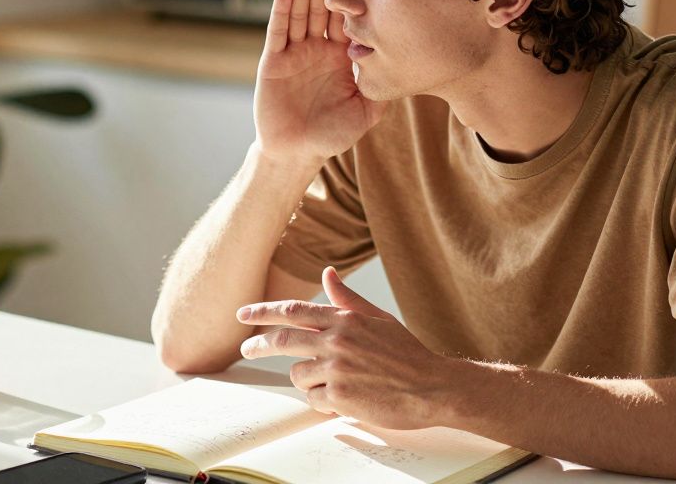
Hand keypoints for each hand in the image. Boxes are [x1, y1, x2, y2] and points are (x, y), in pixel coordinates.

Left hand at [237, 266, 450, 429]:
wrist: (432, 386)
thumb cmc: (406, 353)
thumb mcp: (378, 319)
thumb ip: (348, 299)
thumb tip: (327, 274)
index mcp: (345, 319)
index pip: (293, 311)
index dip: (263, 312)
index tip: (243, 314)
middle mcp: (337, 340)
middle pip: (282, 339)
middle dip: (258, 344)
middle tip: (246, 348)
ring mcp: (338, 369)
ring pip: (298, 374)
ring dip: (308, 380)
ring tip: (335, 382)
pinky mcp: (341, 396)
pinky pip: (313, 399)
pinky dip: (323, 401)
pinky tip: (343, 398)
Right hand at [253, 0, 386, 167]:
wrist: (298, 152)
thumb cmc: (333, 135)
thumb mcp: (366, 111)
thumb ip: (381, 88)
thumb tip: (405, 65)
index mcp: (341, 56)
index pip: (347, 21)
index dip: (351, 0)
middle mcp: (318, 49)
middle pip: (322, 10)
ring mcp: (295, 52)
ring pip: (300, 14)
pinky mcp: (273, 60)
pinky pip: (278, 32)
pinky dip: (282, 10)